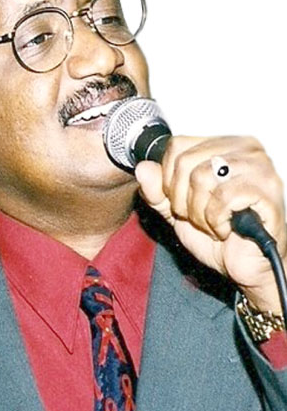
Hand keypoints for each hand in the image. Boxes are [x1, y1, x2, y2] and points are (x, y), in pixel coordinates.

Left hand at [135, 135, 286, 312]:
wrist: (247, 265)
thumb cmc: (219, 234)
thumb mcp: (177, 212)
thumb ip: (157, 191)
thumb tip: (142, 168)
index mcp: (223, 145)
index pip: (177, 146)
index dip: (168, 179)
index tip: (181, 202)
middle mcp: (244, 148)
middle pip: (185, 162)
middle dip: (182, 200)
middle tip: (198, 218)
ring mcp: (259, 167)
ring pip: (202, 178)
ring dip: (199, 214)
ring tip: (213, 224)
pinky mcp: (268, 189)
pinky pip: (223, 198)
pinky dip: (216, 221)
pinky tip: (227, 229)